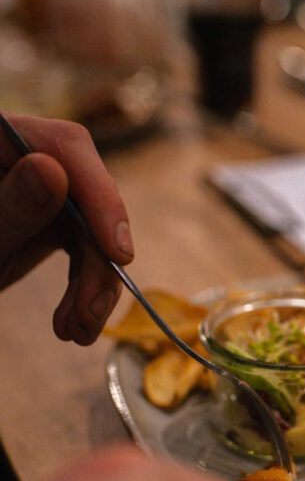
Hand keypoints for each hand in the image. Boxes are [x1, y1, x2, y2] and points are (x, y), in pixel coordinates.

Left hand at [0, 115, 133, 344]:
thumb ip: (10, 206)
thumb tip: (52, 171)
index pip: (65, 148)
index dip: (101, 197)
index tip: (118, 253)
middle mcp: (25, 156)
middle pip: (88, 197)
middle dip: (96, 261)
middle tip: (89, 315)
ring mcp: (41, 189)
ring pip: (93, 229)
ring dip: (95, 285)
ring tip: (77, 332)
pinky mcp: (51, 219)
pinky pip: (84, 248)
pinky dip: (84, 287)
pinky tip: (72, 322)